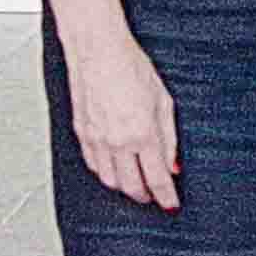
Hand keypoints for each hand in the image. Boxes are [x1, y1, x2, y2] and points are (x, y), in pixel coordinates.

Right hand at [60, 19, 181, 208]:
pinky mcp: (82, 133)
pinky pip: (94, 165)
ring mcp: (97, 140)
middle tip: (155, 196)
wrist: (98, 51)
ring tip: (137, 184)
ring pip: (110, 181)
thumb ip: (170, 139)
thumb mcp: (164, 101)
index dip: (166, 197)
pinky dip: (106, 173)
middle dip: (145, 196)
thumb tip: (174, 165)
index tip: (172, 204)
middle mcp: (118, 142)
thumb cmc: (132, 67)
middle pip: (132, 186)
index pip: (157, 179)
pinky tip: (115, 169)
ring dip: (125, 188)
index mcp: (143, 134)